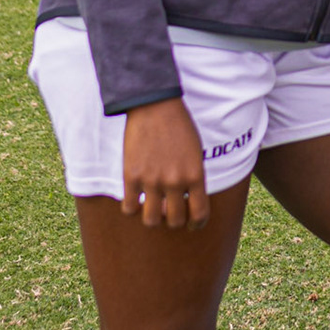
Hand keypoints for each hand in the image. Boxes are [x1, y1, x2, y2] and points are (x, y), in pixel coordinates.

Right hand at [121, 98, 209, 228]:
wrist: (154, 105)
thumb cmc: (179, 126)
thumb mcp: (196, 152)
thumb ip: (193, 177)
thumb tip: (184, 200)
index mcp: (195, 175)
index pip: (200, 214)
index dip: (197, 224)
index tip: (193, 224)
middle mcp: (174, 181)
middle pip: (175, 221)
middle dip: (174, 221)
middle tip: (170, 213)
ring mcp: (152, 180)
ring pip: (151, 220)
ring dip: (153, 218)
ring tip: (152, 208)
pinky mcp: (131, 176)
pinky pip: (129, 208)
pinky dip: (132, 208)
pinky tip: (135, 199)